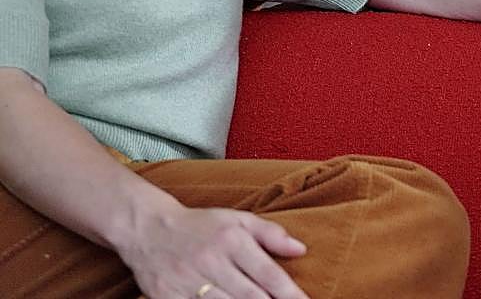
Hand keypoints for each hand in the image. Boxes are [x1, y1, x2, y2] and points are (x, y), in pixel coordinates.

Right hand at [116, 203, 308, 298]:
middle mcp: (211, 261)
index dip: (289, 293)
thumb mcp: (238, 220)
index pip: (267, 273)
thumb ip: (271, 234)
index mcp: (232, 240)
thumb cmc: (201, 225)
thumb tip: (301, 250)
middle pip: (249, 296)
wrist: (148, 229)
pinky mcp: (168, 297)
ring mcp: (188, 282)